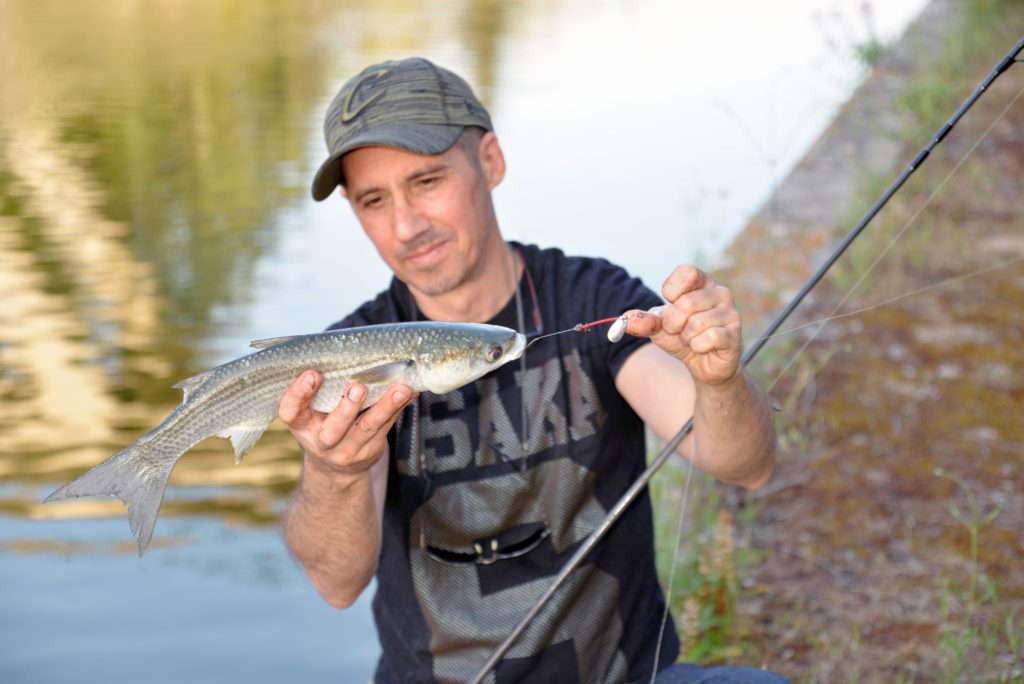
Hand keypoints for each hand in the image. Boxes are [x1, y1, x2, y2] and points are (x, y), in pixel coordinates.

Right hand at [278, 371, 412, 476]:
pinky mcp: (370, 451)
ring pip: (367, 428)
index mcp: (301, 425)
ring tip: (400, 390)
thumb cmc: (322, 425)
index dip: (298, 394)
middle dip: (346, 408)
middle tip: (357, 388)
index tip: (312, 374)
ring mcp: (347, 450)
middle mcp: (321, 441)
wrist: (335, 469)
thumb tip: (347, 351)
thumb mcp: (311, 413)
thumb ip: (320, 390)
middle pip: (333, 428)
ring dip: (385, 407)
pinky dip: (399, 408)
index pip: (291, 412)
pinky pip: (386, 427)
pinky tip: (410, 393)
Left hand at [624, 265, 741, 386]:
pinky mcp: (734, 335)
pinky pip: (709, 338)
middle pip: (685, 303)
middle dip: (673, 323)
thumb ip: (643, 321)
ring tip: (692, 339)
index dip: (671, 292)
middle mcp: (720, 292)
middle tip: (679, 329)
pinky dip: (697, 346)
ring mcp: (731, 313)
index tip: (671, 303)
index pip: (686, 273)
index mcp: (702, 282)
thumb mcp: (658, 327)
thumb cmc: (682, 337)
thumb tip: (627, 320)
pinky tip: (702, 347)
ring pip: (696, 323)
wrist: (702, 365)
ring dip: (686, 337)